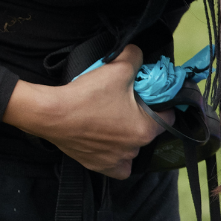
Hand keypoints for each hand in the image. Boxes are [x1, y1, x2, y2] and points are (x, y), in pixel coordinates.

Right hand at [2, 44, 166, 177]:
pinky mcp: (98, 166)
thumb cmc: (88, 94)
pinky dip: (116, 157)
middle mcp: (134, 149)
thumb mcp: (118, 67)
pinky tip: (110, 145)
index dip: (162, 104)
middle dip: (142, 118)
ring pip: (132, 148)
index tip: (150, 96)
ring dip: (128, 136)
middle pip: (148, 132)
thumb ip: (136, 57)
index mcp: (145, 129)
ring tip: (113, 120)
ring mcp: (116, 160)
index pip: (168, 117)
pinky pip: (117, 166)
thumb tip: (138, 53)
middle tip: (126, 103)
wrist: (52, 114)